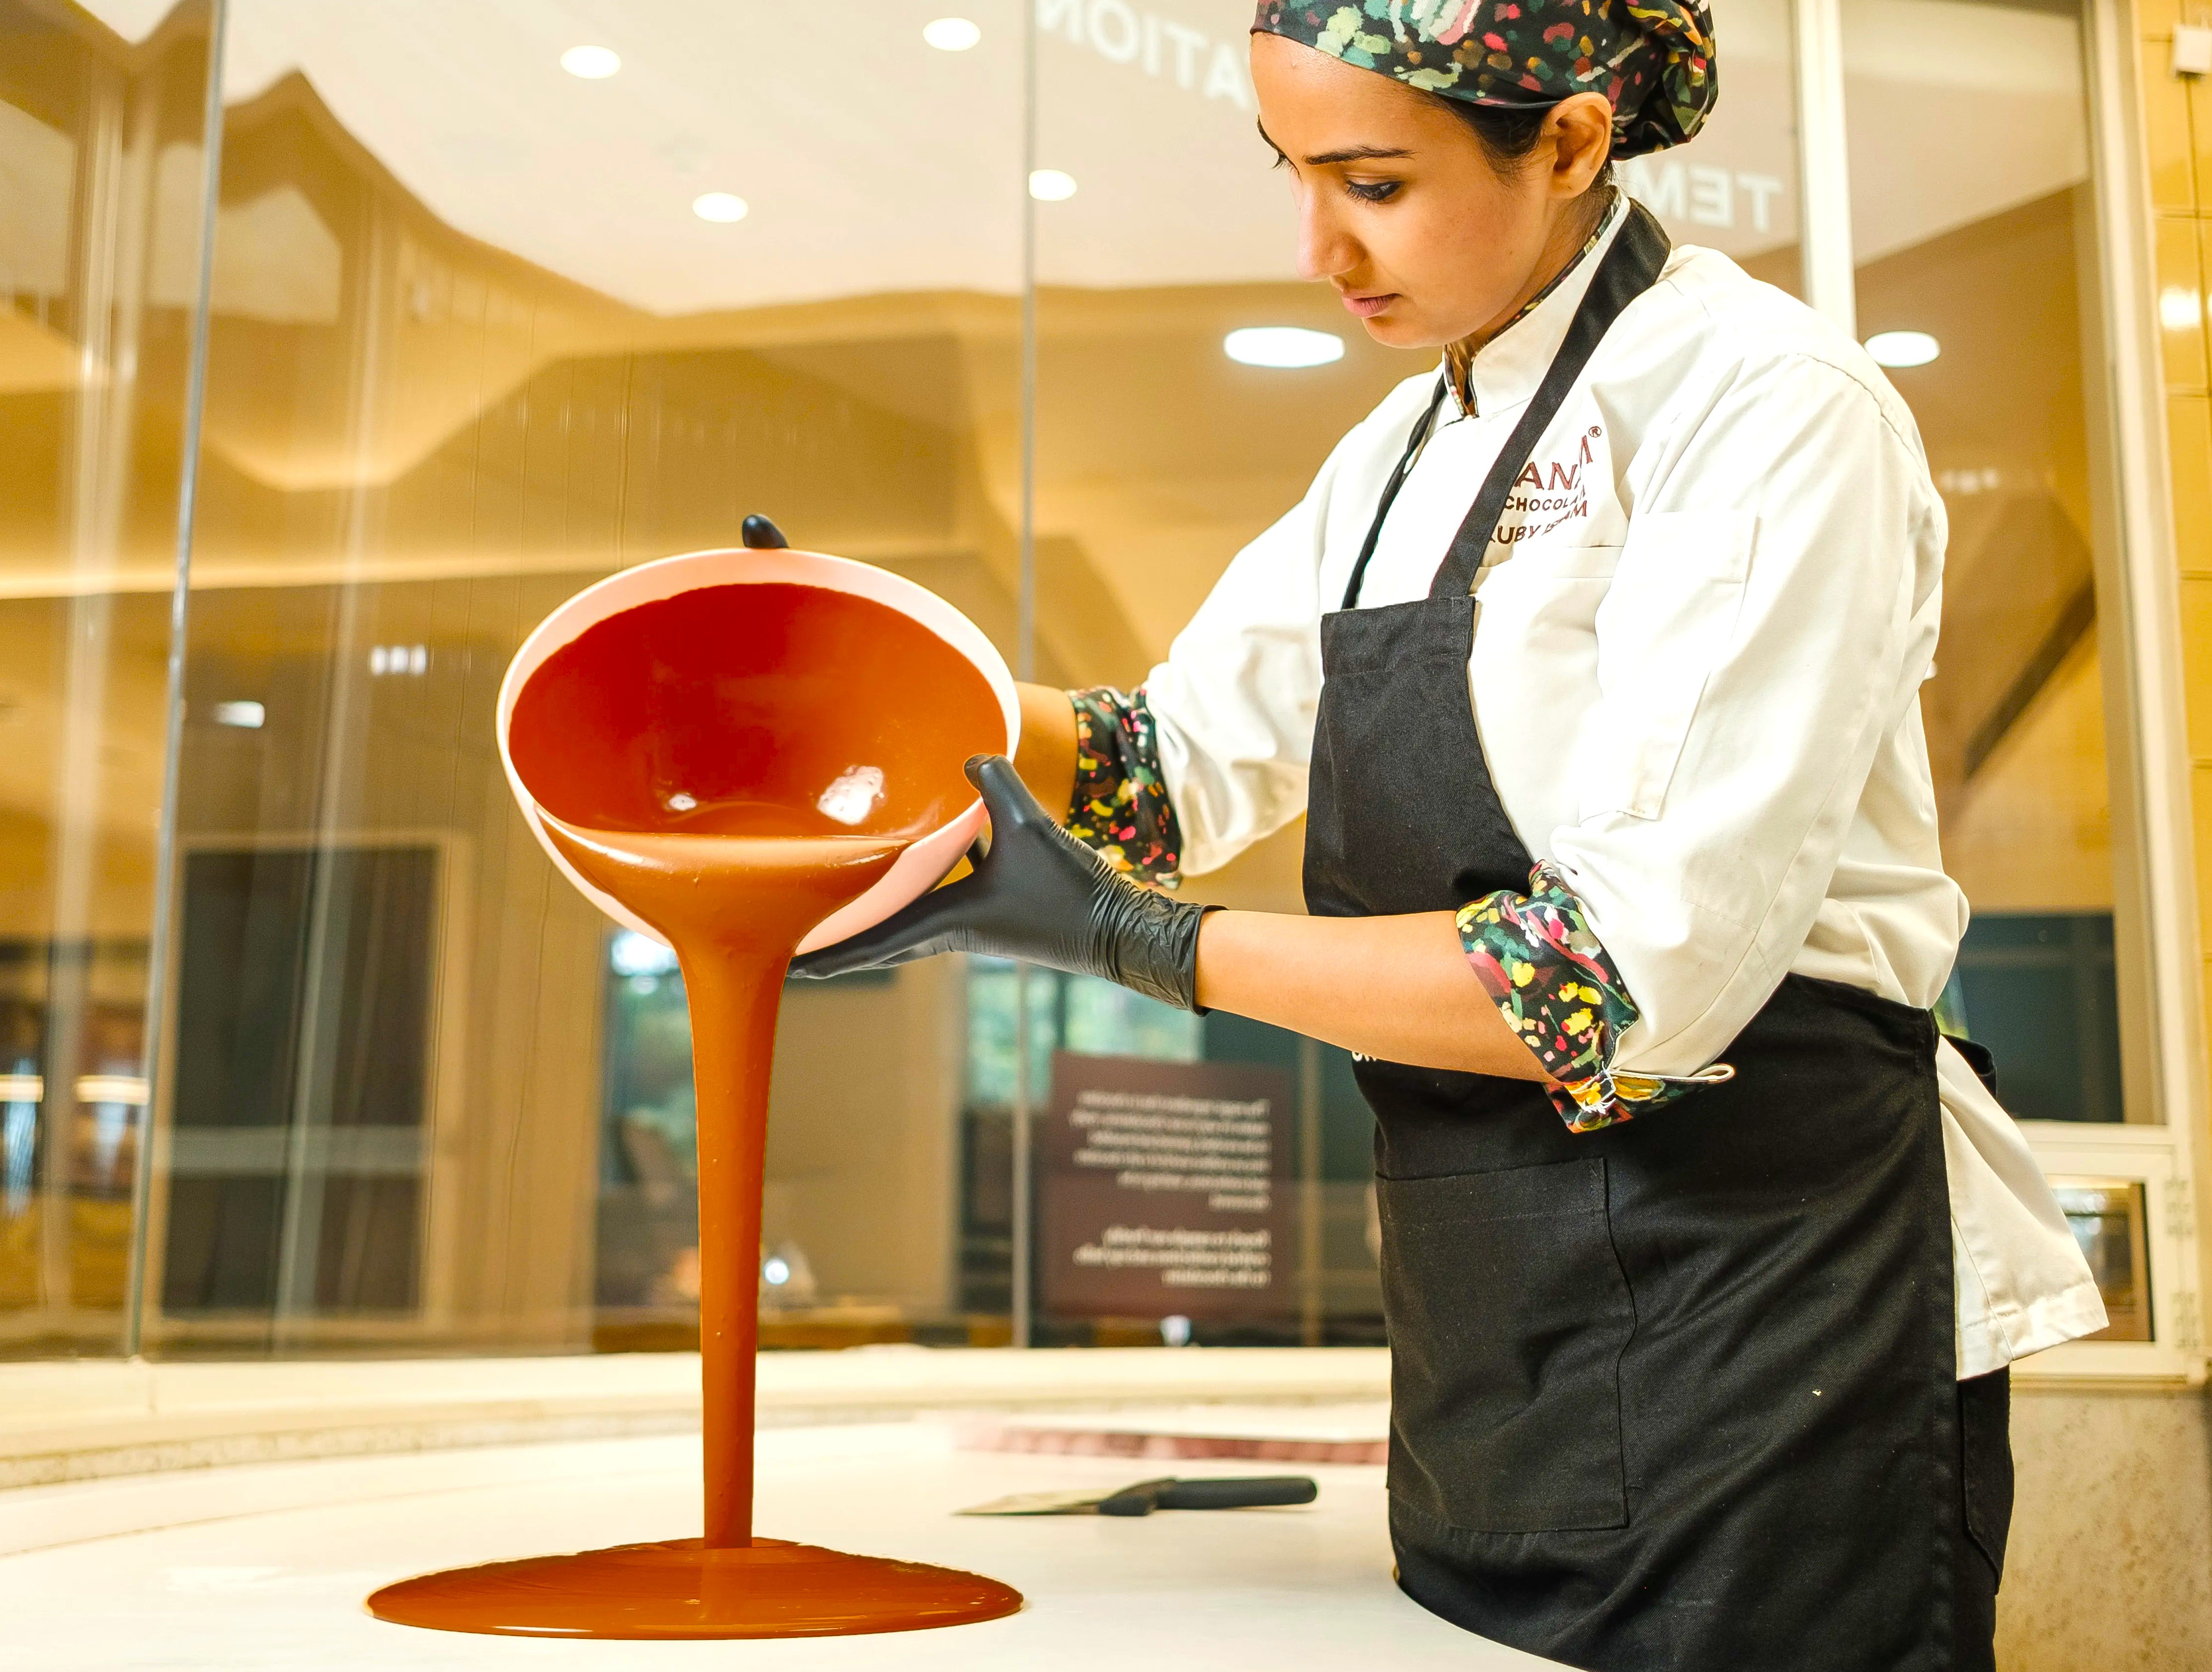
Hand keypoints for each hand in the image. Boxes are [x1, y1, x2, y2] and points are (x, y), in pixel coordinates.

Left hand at [789, 755, 1213, 1010]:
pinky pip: (939, 905)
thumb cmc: (1072, 890)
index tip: (785, 966)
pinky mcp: (995, 916)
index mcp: (948, 922)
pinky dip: (914, 894)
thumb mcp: (1031, 829)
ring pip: (907, 924)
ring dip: (874, 919)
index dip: (826, 953)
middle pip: (880, 941)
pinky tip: (919, 861)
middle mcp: (952, 931)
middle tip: (792, 946)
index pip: (872, 940)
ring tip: (837, 908)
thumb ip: (998, 785)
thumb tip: (971, 754)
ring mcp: (974, 927)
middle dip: (837, 944)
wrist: (1120, 931)